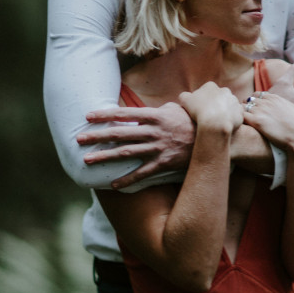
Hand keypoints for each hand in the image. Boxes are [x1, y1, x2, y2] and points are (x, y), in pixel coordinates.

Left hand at [77, 101, 194, 188]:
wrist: (214, 138)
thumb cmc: (194, 122)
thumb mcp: (177, 109)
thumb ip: (161, 108)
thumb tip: (153, 108)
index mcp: (155, 116)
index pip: (125, 114)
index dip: (105, 115)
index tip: (87, 116)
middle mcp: (153, 132)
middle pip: (120, 134)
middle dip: (98, 136)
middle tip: (78, 138)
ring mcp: (158, 148)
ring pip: (126, 153)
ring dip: (105, 157)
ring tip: (87, 160)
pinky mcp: (164, 163)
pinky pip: (142, 173)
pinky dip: (127, 179)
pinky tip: (112, 185)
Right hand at [178, 82, 244, 134]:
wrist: (214, 123)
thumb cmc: (199, 111)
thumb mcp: (185, 100)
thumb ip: (184, 96)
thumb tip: (185, 96)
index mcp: (211, 86)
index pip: (207, 90)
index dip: (204, 99)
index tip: (201, 108)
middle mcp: (225, 91)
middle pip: (220, 97)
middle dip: (216, 104)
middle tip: (210, 114)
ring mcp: (234, 101)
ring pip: (229, 105)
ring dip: (225, 111)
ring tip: (218, 121)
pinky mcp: (240, 112)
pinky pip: (236, 115)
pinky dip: (232, 119)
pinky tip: (225, 125)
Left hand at [244, 91, 293, 153]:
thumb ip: (284, 104)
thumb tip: (283, 105)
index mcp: (275, 98)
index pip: (257, 95)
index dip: (254, 102)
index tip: (255, 111)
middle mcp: (266, 102)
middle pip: (248, 100)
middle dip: (246, 107)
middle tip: (248, 118)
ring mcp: (260, 111)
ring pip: (242, 106)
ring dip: (242, 114)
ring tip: (244, 124)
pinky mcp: (256, 121)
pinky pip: (241, 116)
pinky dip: (239, 120)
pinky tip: (243, 128)